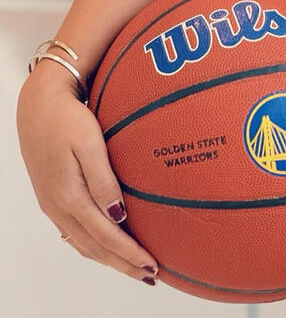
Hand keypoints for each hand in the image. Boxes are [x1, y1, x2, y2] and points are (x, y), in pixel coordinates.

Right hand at [16, 69, 160, 284]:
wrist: (37, 105)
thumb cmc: (67, 118)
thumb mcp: (88, 143)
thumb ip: (103, 180)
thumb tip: (119, 216)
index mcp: (68, 196)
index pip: (105, 236)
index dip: (128, 254)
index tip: (152, 266)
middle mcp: (59, 207)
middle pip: (94, 247)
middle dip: (122, 265)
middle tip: (150, 276)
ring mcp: (53, 204)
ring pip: (84, 243)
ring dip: (110, 258)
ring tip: (134, 266)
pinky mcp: (53, 197)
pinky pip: (75, 232)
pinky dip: (95, 244)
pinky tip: (108, 243)